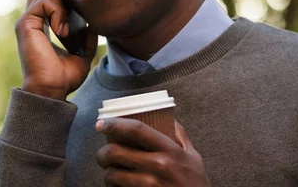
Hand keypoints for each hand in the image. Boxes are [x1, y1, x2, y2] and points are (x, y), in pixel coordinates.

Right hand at [14, 0, 97, 100]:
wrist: (51, 89)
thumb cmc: (64, 77)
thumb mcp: (82, 53)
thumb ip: (86, 36)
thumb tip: (93, 23)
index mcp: (42, 25)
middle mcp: (31, 20)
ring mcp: (26, 20)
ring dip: (63, 8)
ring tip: (66, 30)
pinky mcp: (25, 23)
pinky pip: (43, 1)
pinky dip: (57, 13)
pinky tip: (61, 30)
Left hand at [95, 118, 209, 186]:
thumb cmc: (196, 183)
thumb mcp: (193, 157)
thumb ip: (180, 136)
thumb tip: (168, 116)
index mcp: (170, 150)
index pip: (137, 129)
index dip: (115, 124)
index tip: (101, 124)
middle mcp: (159, 166)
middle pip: (117, 152)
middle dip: (102, 153)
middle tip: (102, 154)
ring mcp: (151, 185)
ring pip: (113, 175)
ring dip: (107, 174)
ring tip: (109, 173)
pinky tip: (116, 186)